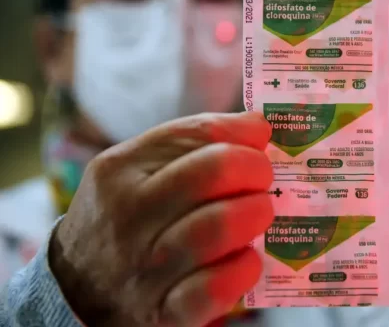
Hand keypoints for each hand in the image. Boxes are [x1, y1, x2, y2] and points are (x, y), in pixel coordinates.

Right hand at [49, 112, 273, 326]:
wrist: (78, 287)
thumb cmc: (125, 216)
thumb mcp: (135, 170)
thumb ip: (191, 143)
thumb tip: (257, 127)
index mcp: (121, 170)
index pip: (196, 134)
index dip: (241, 134)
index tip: (259, 140)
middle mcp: (129, 216)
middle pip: (212, 173)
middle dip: (254, 169)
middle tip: (263, 178)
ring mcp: (145, 267)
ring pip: (217, 227)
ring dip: (255, 213)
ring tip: (260, 212)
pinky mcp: (163, 312)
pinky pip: (214, 287)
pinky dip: (243, 268)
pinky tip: (249, 258)